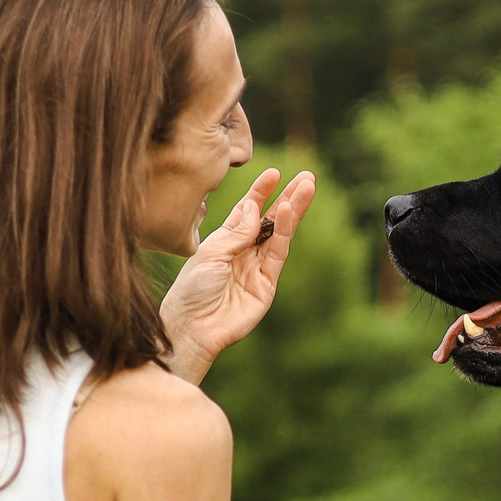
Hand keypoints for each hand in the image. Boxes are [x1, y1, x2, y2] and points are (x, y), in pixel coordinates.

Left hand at [159, 168, 315, 383]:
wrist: (193, 327)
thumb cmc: (192, 290)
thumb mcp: (210, 253)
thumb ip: (236, 232)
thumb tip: (254, 208)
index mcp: (224, 241)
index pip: (247, 211)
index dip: (260, 192)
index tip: (273, 173)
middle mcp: (243, 252)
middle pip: (270, 220)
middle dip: (287, 197)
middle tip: (306, 176)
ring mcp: (257, 267)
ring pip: (280, 233)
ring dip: (294, 209)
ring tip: (307, 187)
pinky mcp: (267, 283)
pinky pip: (278, 252)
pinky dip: (285, 231)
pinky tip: (289, 211)